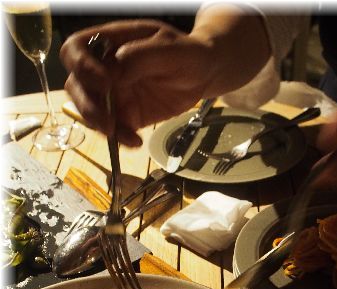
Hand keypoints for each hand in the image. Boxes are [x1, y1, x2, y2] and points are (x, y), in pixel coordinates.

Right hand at [60, 13, 269, 146]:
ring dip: (102, 126)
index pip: (76, 49)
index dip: (82, 66)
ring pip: (90, 110)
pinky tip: (136, 142)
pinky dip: (120, 138)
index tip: (105, 83)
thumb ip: (141, 56)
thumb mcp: (170, 49)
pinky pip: (113, 129)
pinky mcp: (125, 115)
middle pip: (76, 84)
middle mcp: (104, 67)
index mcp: (110, 42)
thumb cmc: (188, 53)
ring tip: (128, 136)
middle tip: (108, 122)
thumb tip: (115, 70)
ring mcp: (113, 93)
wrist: (204, 74)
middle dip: (87, 106)